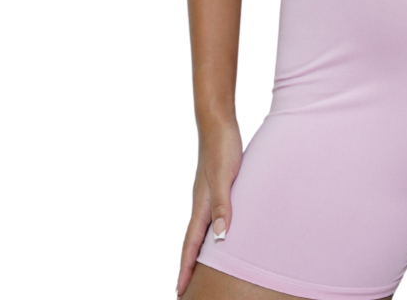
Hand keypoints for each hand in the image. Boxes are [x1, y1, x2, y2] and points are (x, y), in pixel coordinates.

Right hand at [177, 119, 242, 295]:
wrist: (219, 123)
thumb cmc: (223, 148)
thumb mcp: (226, 177)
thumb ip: (223, 206)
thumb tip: (221, 238)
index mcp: (201, 205)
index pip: (191, 245)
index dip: (186, 268)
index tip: (179, 291)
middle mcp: (201, 203)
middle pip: (192, 242)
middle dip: (188, 266)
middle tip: (184, 290)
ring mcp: (207, 195)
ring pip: (201, 230)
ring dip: (198, 251)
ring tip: (198, 269)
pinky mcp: (215, 187)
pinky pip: (210, 217)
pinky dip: (210, 233)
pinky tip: (218, 234)